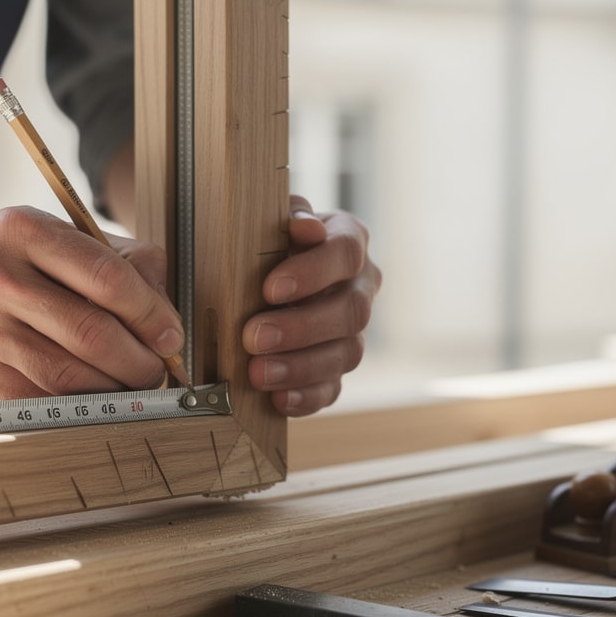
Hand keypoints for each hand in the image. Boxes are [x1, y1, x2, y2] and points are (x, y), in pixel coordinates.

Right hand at [0, 206, 184, 401]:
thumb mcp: (38, 239)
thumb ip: (107, 256)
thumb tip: (165, 296)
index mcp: (19, 229)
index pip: (107, 276)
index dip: (151, 313)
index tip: (170, 335)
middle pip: (92, 332)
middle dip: (140, 361)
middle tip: (158, 372)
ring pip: (68, 376)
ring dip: (115, 391)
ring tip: (131, 389)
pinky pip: (38, 402)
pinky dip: (76, 408)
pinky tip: (91, 403)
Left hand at [243, 196, 380, 415]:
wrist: (264, 277)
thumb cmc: (267, 241)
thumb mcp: (271, 218)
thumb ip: (288, 217)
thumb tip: (307, 228)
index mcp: (349, 242)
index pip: (345, 254)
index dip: (312, 273)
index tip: (270, 289)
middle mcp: (361, 287)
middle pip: (350, 311)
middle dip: (301, 327)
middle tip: (254, 336)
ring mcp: (353, 332)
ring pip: (346, 354)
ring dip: (300, 366)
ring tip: (258, 372)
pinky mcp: (336, 370)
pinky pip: (332, 389)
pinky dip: (305, 397)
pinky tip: (277, 399)